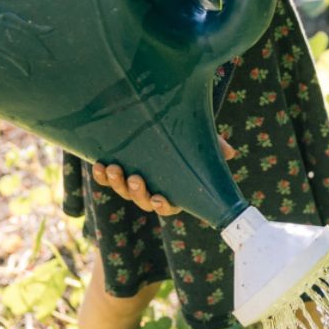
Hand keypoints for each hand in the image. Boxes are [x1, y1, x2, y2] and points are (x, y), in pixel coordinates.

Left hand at [89, 136, 237, 216]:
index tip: (161, 199)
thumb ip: (213, 145)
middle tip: (136, 179)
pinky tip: (99, 165)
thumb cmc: (182, 136)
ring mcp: (131, 181)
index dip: (163, 206)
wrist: (154, 122)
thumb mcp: (198, 140)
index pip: (168, 206)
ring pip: (123, 191)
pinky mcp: (115, 171)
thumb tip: (230, 152)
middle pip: (143, 202)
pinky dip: (101, 176)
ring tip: (113, 169)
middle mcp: (151, 189)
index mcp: (172, 189)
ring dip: (118, 184)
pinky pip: (105, 180)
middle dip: (137, 193)